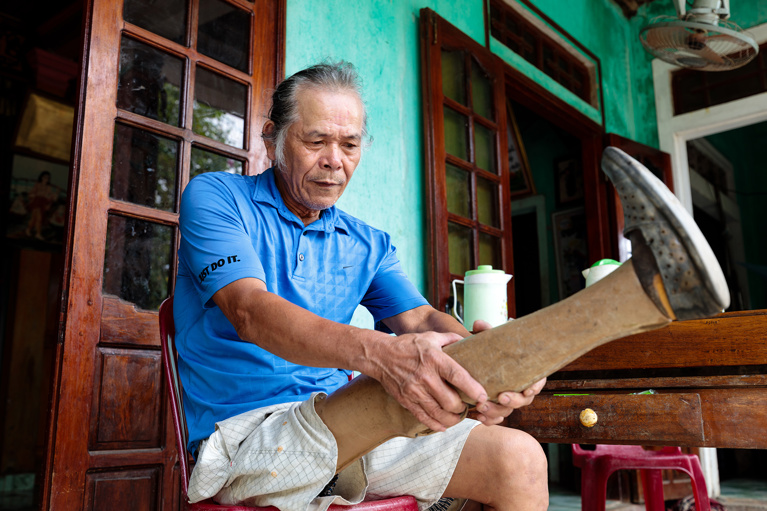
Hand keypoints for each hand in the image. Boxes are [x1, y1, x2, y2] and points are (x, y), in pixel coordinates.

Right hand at [373, 331, 488, 432]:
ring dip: (453, 418)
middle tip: (468, 405)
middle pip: (451, 401)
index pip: (458, 377)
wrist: (380, 355)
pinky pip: (424, 418)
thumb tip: (469, 341)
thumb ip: (451, 338)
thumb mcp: (430, 336)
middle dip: (463, 407)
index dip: (473, 389)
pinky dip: (437, 425)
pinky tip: (444, 425)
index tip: (483, 397)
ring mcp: (415, 391)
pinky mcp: (406, 400)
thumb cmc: (408, 345)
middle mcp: (425, 377)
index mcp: (434, 359)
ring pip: (439, 413)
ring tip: (458, 415)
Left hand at [469, 319, 545, 425]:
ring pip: (508, 412)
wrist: (484, 360)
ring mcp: (509, 400)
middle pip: (523, 401)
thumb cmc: (496, 349)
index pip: (538, 382)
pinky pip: (496, 418)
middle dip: (513, 401)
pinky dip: (489, 420)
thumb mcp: (493, 339)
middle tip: (500, 397)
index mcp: (527, 373)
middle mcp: (521, 390)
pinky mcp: (497, 408)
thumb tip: (478, 324)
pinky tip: (480, 418)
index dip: (535, 387)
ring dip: (496, 411)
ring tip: (482, 407)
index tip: (528, 389)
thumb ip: (487, 331)